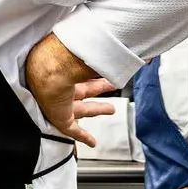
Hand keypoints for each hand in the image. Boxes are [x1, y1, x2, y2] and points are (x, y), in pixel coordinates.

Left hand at [24, 33, 117, 147]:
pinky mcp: (60, 118)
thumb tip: (137, 46)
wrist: (50, 69)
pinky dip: (83, 137)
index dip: (95, 72)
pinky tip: (92, 142)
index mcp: (67, 69)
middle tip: (110, 85)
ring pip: (83, 109)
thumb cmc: (65, 55)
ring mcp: (61, 102)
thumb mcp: (89, 51)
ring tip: (111, 109)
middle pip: (85, 89)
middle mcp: (64, 85)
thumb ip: (107, 48)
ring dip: (97, 109)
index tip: (106, 70)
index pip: (83, 72)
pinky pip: (72, 130)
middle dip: (99, 87)